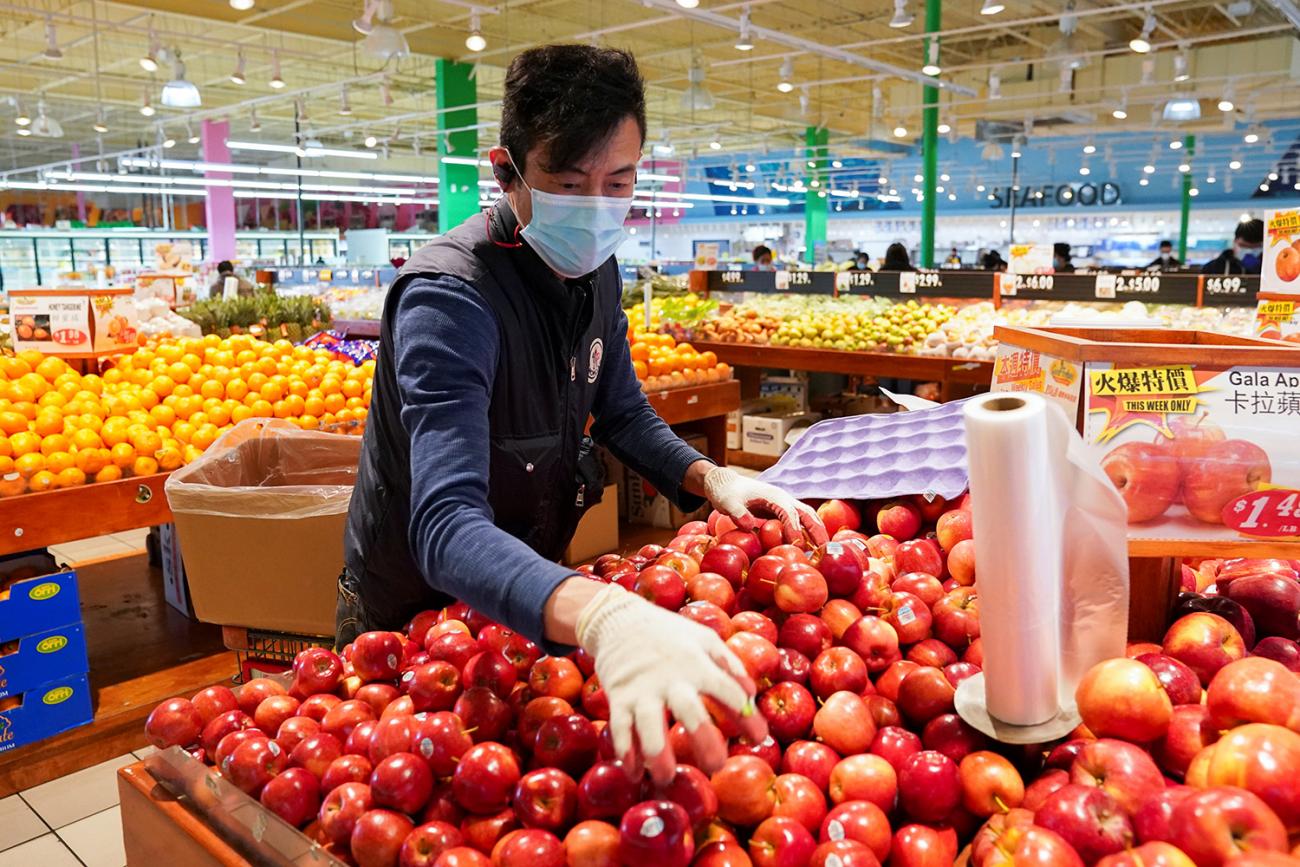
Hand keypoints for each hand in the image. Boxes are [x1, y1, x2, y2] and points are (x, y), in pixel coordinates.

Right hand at [576, 583, 766, 783]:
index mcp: (697, 663)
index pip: (728, 691)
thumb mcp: (704, 639)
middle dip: (704, 742)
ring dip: (657, 754)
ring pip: (649, 726)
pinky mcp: (618, 697)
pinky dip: (626, 753)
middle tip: (717, 767)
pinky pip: (620, 729)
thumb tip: (752, 696)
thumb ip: (729, 665)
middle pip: (690, 712)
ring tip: (666, 778)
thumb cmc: (670, 635)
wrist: (619, 619)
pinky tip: (635, 773)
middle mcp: (670, 678)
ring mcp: (642, 689)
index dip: (747, 716)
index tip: (758, 738)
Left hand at [703, 466, 828, 545]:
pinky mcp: (781, 511)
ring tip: (824, 551)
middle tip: (825, 550)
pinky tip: (811, 548)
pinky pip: (799, 522)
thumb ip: (737, 513)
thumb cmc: (726, 493)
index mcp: (774, 496)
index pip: (790, 513)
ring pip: (807, 517)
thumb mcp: (727, 503)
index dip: (795, 529)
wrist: (725, 483)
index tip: (797, 546)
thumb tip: (748, 526)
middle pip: (807, 514)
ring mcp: (784, 504)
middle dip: (817, 531)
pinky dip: (808, 533)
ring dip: (817, 532)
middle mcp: (783, 499)